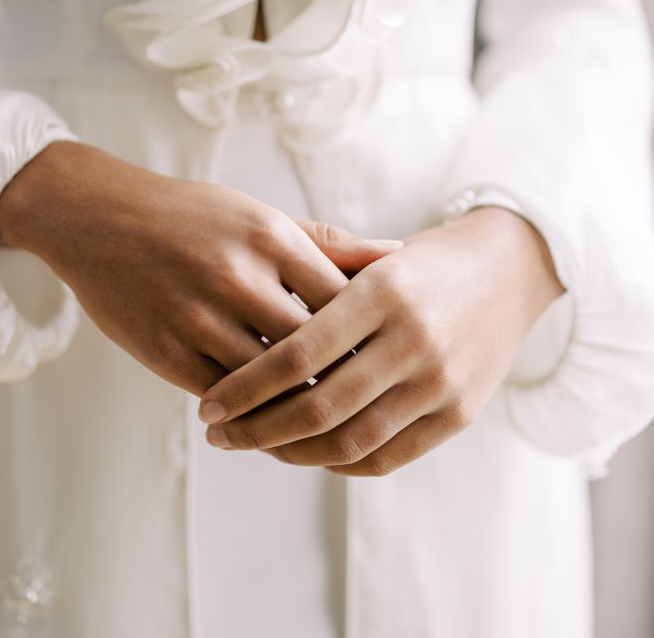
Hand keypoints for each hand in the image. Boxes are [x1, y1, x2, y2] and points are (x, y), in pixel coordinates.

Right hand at [0, 141, 398, 394]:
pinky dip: (252, 410)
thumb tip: (397, 254)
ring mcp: (197, 316)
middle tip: (365, 400)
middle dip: (342, 378)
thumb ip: (328, 242)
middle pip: (312, 348)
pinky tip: (269, 415)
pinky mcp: (164, 350)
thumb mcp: (260, 216)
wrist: (97, 217)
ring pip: (269, 381)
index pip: (343, 302)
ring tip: (323, 417)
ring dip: (298, 403)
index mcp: (271, 237)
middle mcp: (237, 276)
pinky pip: (225, 396)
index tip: (381, 357)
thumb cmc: (191, 216)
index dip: (368, 336)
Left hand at [199, 208, 563, 474]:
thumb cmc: (424, 262)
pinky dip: (339, 462)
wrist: (511, 269)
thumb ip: (316, 287)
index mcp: (383, 291)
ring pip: (350, 440)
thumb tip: (244, 327)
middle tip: (217, 434)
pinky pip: (386, 457)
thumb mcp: (371, 258)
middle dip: (257, 429)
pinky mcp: (459, 414)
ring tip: (255, 446)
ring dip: (291, 452)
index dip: (246, 386)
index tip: (209, 405)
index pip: (298, 353)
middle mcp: (414, 339)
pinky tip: (307, 452)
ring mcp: (442, 381)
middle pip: (319, 406)